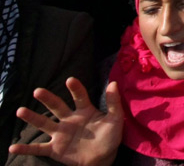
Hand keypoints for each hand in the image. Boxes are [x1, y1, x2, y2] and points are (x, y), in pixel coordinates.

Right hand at [8, 79, 122, 165]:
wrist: (103, 159)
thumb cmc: (110, 137)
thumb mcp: (115, 120)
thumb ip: (114, 102)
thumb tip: (114, 83)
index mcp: (85, 111)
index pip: (79, 96)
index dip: (75, 88)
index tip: (70, 79)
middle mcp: (70, 119)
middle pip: (57, 106)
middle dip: (48, 98)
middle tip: (37, 91)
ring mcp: (61, 134)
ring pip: (44, 123)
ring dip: (32, 117)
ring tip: (20, 111)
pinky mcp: (55, 149)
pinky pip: (38, 148)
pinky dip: (25, 149)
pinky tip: (13, 147)